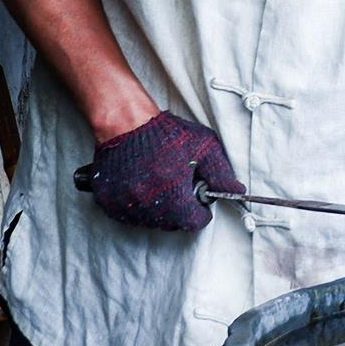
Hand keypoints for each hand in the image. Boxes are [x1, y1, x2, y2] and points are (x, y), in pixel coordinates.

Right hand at [86, 111, 244, 231]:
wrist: (126, 122)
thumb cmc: (166, 134)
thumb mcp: (205, 147)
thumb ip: (222, 174)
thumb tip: (238, 192)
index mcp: (173, 197)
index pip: (193, 222)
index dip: (200, 211)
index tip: (199, 200)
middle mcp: (146, 206)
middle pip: (172, 223)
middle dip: (180, 209)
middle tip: (178, 186)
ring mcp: (124, 206)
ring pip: (149, 221)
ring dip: (158, 209)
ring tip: (158, 182)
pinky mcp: (106, 202)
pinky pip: (127, 214)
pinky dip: (136, 205)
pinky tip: (140, 184)